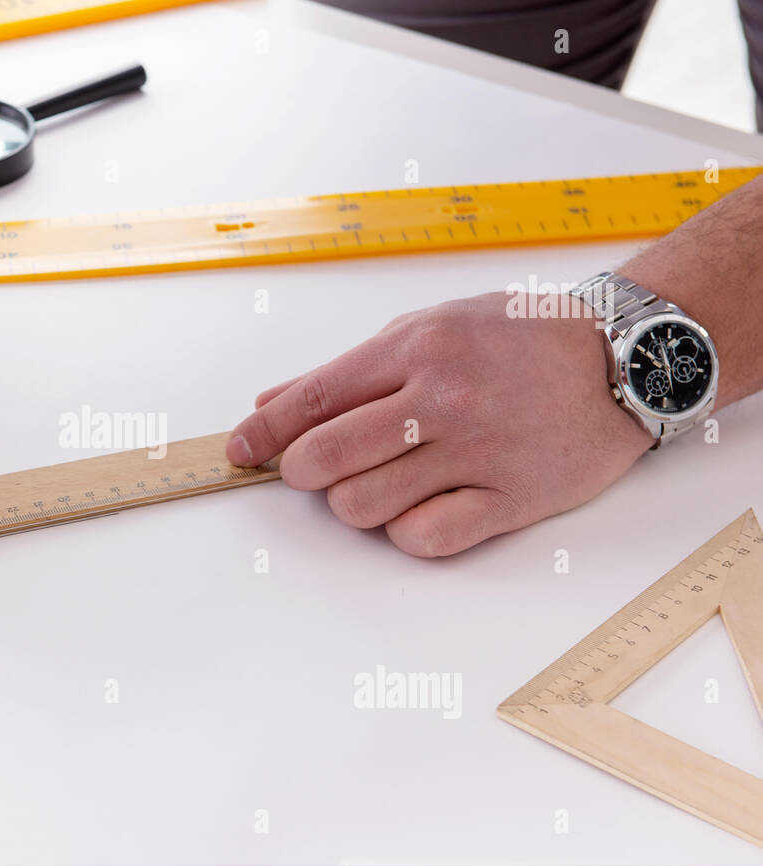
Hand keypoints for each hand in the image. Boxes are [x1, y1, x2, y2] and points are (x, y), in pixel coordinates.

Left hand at [226, 291, 653, 556]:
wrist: (625, 359)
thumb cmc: (522, 339)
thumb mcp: (431, 326)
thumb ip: (348, 369)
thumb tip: (272, 402)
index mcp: (416, 349)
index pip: (312, 398)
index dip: (264, 432)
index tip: (239, 452)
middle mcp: (442, 400)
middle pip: (327, 459)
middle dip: (301, 472)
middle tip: (311, 470)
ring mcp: (478, 453)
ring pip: (365, 505)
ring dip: (353, 503)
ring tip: (378, 483)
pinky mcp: (512, 499)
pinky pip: (425, 538)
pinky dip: (405, 532)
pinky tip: (418, 508)